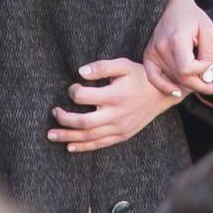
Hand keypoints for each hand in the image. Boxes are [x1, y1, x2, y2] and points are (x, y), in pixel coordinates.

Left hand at [49, 57, 178, 149]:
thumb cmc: (140, 77)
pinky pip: (100, 144)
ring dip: (68, 137)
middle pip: (83, 122)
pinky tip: (69, 147)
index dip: (73, 91)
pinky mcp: (122, 136)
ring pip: (89, 136)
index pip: (84, 97)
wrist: (161, 95)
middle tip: (53, 112)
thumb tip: (81, 72)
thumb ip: (101, 67)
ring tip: (51, 135)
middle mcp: (115, 115)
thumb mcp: (123, 65)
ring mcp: (119, 128)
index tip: (73, 87)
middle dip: (64, 119)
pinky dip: (84, 147)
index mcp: (114, 96)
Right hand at [141, 0, 212, 100]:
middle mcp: (161, 47)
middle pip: (180, 78)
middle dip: (201, 86)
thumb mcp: (209, 31)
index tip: (208, 61)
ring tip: (202, 83)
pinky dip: (164, 86)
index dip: (202, 70)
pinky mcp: (148, 54)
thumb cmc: (193, 17)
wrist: (174, 5)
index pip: (187, 69)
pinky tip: (176, 92)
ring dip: (189, 85)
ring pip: (172, 80)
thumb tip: (207, 79)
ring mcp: (152, 51)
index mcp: (176, 39)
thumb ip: (209, 55)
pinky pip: (153, 77)